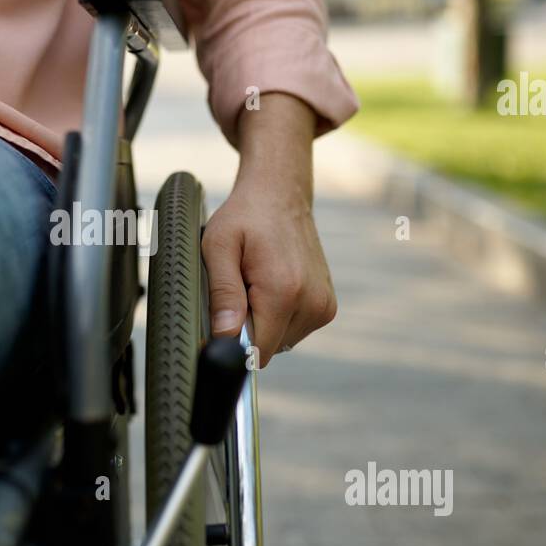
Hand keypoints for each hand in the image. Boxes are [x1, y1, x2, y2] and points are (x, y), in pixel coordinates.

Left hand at [201, 93, 336, 367]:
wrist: (281, 194)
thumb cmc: (245, 217)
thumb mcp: (218, 247)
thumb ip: (222, 294)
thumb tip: (226, 336)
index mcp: (284, 291)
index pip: (256, 351)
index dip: (233, 342)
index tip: (224, 316)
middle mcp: (312, 303)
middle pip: (268, 348)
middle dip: (248, 328)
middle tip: (241, 288)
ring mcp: (324, 306)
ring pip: (280, 342)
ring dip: (263, 321)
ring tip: (257, 283)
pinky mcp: (327, 307)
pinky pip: (293, 330)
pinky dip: (278, 316)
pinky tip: (272, 285)